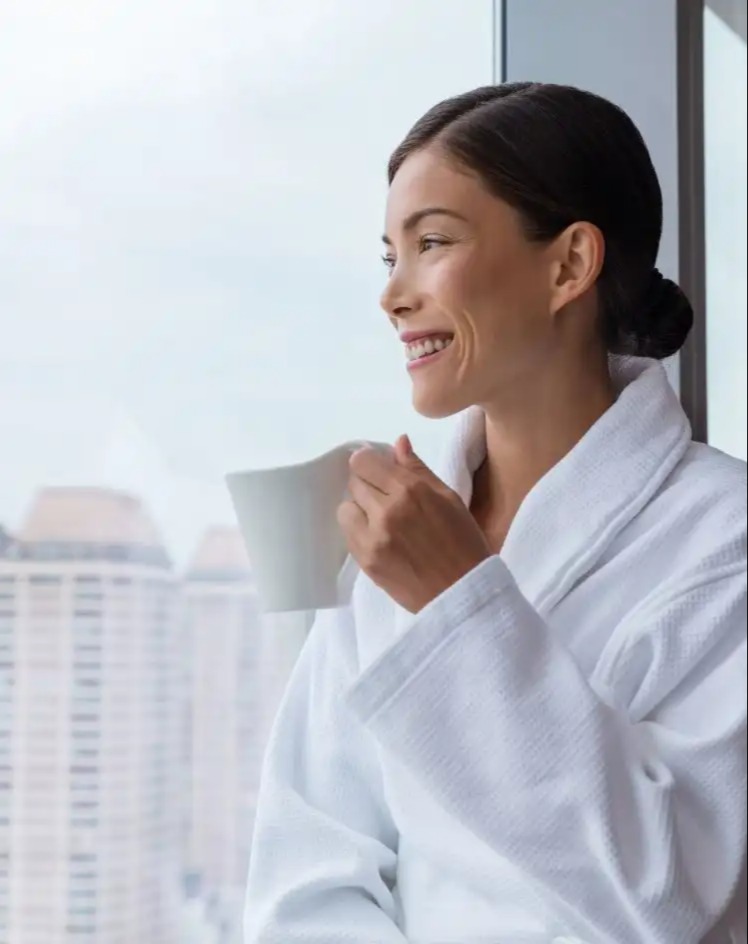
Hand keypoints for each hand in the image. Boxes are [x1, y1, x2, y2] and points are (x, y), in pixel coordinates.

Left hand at [337, 434, 491, 612]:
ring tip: (381, 520)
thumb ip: (418, 470)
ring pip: (345, 508)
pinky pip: (348, 534)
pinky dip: (360, 531)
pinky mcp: (365, 561)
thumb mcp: (449, 499)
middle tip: (386, 497)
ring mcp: (373, 538)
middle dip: (368, 484)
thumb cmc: (464, 543)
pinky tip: (381, 538)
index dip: (369, 462)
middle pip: (354, 482)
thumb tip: (398, 442)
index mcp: (411, 491)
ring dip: (359, 509)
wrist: (463, 593)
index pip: (365, 461)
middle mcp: (387, 511)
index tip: (378, 469)